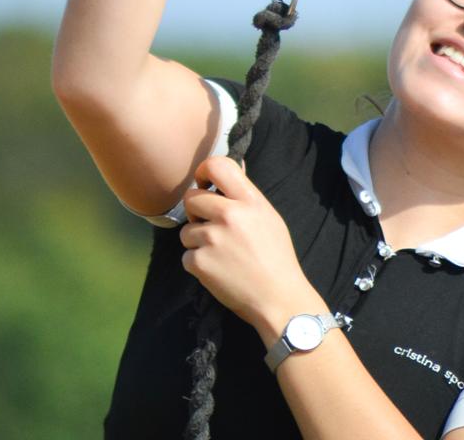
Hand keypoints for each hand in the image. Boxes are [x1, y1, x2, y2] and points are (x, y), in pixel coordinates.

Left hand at [180, 156, 320, 342]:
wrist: (278, 298)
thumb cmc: (276, 257)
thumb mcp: (268, 217)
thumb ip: (246, 196)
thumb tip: (232, 172)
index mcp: (249, 200)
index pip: (217, 165)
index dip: (204, 171)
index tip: (204, 183)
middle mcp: (229, 214)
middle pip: (191, 198)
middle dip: (196, 212)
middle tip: (210, 225)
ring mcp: (213, 238)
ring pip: (186, 230)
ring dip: (197, 241)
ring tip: (219, 254)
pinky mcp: (200, 263)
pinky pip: (186, 256)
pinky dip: (197, 264)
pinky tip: (217, 270)